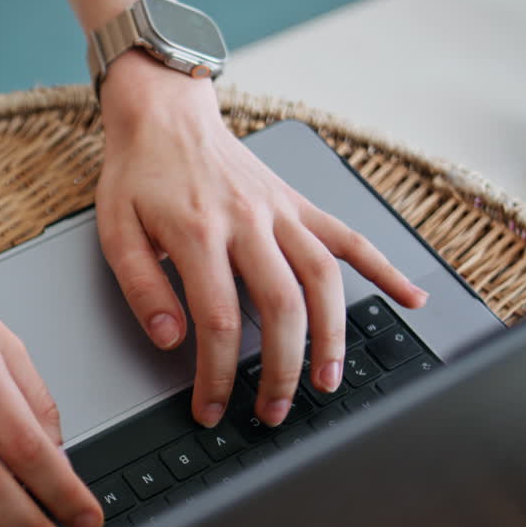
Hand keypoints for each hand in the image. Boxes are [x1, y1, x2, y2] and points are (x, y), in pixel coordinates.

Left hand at [95, 53, 426, 427]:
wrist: (165, 115)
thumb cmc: (138, 174)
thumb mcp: (115, 229)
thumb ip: (140, 286)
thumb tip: (168, 337)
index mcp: (199, 232)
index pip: (218, 320)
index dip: (218, 374)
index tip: (213, 408)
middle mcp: (248, 221)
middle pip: (281, 308)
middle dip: (281, 370)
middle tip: (273, 412)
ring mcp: (280, 211)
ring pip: (323, 279)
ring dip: (333, 336)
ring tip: (328, 381)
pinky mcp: (298, 203)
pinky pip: (350, 236)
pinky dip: (385, 268)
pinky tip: (409, 298)